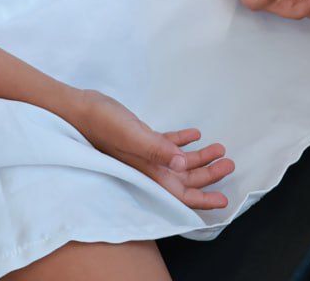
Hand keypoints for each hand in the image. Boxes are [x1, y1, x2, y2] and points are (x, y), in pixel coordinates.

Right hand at [65, 88, 233, 209]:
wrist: (80, 108)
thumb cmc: (102, 123)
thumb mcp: (132, 135)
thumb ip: (157, 150)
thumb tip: (182, 166)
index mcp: (147, 172)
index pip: (179, 195)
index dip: (202, 200)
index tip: (223, 200)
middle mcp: (147, 168)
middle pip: (184, 179)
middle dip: (208, 175)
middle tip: (229, 164)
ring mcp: (144, 154)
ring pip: (178, 163)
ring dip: (199, 158)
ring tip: (219, 149)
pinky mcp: (140, 139)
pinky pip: (166, 145)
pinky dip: (182, 142)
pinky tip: (194, 135)